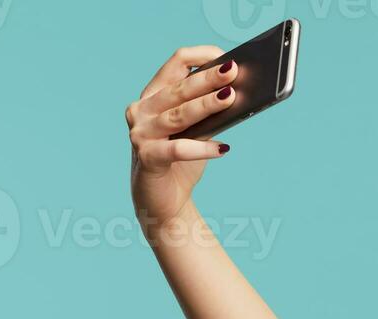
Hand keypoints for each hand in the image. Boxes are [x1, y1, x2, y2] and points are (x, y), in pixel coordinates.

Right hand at [126, 46, 235, 225]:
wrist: (163, 202)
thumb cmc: (181, 161)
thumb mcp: (196, 130)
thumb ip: (209, 112)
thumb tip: (237, 94)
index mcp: (153, 95)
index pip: (176, 63)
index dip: (201, 57)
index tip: (227, 58)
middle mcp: (141, 110)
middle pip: (179, 88)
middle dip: (208, 78)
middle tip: (233, 70)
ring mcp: (141, 133)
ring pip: (178, 115)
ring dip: (206, 106)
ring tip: (231, 98)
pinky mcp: (147, 157)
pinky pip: (178, 149)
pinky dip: (202, 148)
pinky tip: (223, 148)